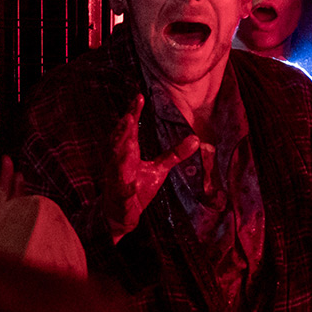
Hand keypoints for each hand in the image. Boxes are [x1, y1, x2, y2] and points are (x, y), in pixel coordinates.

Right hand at [102, 94, 199, 241]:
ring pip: (116, 163)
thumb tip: (196, 139)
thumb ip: (175, 154)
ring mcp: (116, 178)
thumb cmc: (137, 188)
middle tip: (129, 116)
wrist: (121, 215)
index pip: (129, 129)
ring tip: (126, 142)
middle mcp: (119, 162)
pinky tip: (129, 184)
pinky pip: (121, 190)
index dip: (133, 112)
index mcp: (127, 153)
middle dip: (122, 129)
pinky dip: (124, 187)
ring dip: (120, 152)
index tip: (139, 96)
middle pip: (119, 141)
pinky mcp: (119, 196)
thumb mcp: (159, 170)